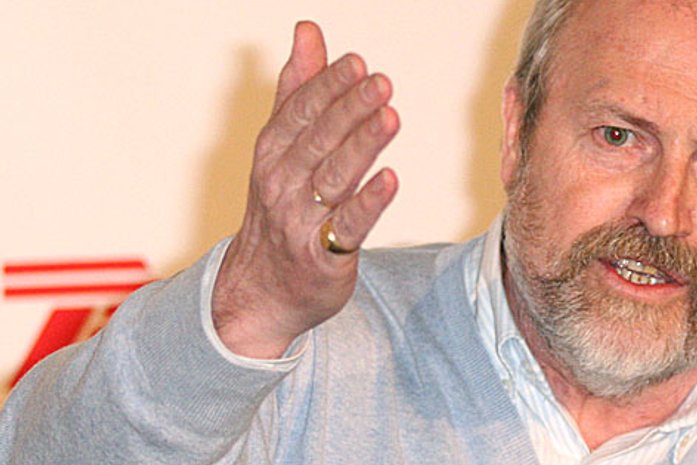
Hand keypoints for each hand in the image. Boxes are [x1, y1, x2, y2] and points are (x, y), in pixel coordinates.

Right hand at [211, 22, 398, 358]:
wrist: (261, 288)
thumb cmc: (279, 209)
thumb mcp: (280, 146)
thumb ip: (298, 88)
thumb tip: (309, 31)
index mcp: (273, 152)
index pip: (301, 111)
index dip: (329, 87)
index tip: (357, 63)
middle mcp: (283, 183)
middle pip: (318, 140)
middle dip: (349, 109)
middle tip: (381, 83)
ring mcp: (301, 220)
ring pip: (334, 177)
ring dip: (361, 146)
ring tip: (389, 117)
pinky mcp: (324, 255)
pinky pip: (348, 226)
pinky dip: (368, 202)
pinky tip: (390, 179)